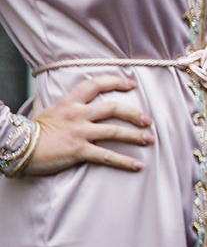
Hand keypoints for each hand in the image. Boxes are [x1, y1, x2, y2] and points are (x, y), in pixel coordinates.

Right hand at [23, 74, 152, 175]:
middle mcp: (78, 115)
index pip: (95, 84)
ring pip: (115, 131)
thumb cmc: (29, 131)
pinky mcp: (79, 151)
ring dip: (136, 136)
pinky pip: (107, 156)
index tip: (131, 83)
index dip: (116, 81)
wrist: (16, 147)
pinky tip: (138, 165)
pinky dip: (125, 161)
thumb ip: (48, 103)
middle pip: (114, 108)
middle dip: (134, 114)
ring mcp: (79, 132)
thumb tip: (44, 96)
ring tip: (150, 139)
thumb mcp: (41, 111)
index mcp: (70, 103)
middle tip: (147, 120)